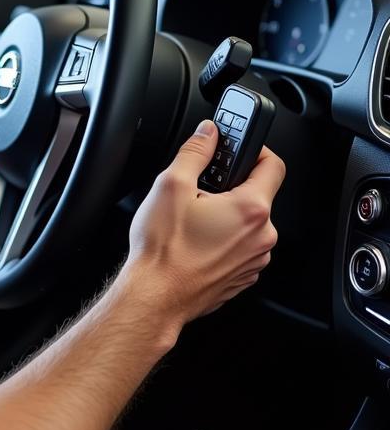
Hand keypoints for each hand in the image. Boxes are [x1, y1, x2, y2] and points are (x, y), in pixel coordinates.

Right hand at [124, 119, 283, 332]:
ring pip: (246, 223)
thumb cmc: (163, 249)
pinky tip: (194, 240)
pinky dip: (222, 238)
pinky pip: (239, 246)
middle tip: (198, 190)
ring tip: (192, 219)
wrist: (156, 297)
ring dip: (225, 214)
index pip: (273, 165)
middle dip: (228, 187)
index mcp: (251, 209)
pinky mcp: (242, 276)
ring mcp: (254, 259)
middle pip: (256, 195)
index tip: (236, 147)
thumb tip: (208, 133)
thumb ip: (195, 152)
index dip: (256, 149)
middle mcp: (262, 236)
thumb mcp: (171, 185)